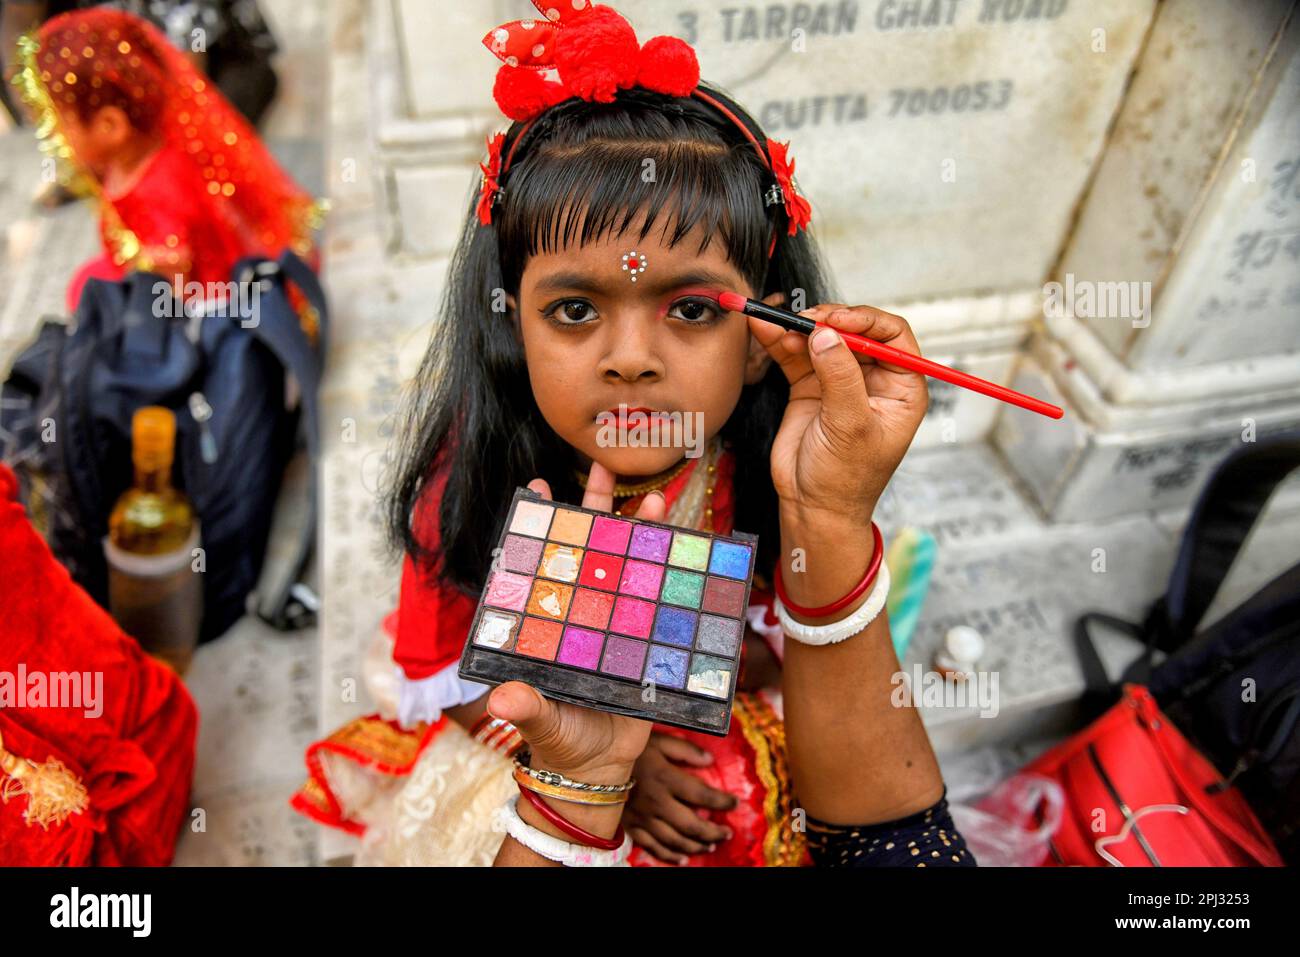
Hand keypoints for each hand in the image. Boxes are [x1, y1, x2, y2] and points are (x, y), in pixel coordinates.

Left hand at [486, 461, 663, 786]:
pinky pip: (658, 598)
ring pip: (626, 566)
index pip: (540, 566)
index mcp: (548, 623)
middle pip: (587, 553)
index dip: (539, 526)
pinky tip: (684, 544)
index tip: (539, 486)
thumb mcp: (541, 723)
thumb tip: (502, 700)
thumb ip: (526, 708)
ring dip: (640, 530)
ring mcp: (614, 622)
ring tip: (655, 495)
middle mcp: (581, 614)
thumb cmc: (560, 742)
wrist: (601, 769)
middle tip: (600, 467)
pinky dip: (669, 571)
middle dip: (593, 508)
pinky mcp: (645, 637)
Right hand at [624, 733, 737, 863]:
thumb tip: (710, 761)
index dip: (722, 801)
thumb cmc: (627, 748)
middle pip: (691, 825)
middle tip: (727, 833)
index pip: (701, 795)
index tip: (735, 803)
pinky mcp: (629, 827)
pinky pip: (652, 847)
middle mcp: (655, 802)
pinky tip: (683, 858)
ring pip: (674, 840)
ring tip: (711, 845)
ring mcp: (641, 818)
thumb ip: (685, 750)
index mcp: (664, 778)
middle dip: (713, 831)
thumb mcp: (657, 740)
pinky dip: (670, 855)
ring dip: (696, 845)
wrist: (590, 760)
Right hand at [748, 304, 926, 528]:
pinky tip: (766, 329)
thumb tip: (827, 335)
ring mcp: (840, 381)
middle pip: (854, 330)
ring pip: (822, 339)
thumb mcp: (851, 427)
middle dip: (828, 321)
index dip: (865, 320)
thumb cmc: (846, 479)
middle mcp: (873, 379)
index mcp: (901, 388)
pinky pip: (796, 355)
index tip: (836, 320)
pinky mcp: (810, 387)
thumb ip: (840, 378)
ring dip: (800, 328)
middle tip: (805, 321)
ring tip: (780, 325)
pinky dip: (781, 341)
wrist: (812, 507)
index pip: (891, 335)